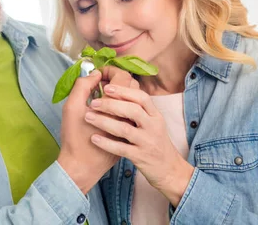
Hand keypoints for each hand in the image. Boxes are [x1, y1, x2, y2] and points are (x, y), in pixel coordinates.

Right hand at [57, 67, 136, 193]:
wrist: (82, 167)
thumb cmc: (74, 137)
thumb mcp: (72, 107)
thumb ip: (82, 85)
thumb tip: (95, 73)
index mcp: (117, 105)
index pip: (122, 77)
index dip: (110, 70)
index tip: (98, 73)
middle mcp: (130, 114)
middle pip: (132, 86)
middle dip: (116, 79)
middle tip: (100, 83)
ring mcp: (134, 125)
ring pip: (134, 100)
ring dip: (121, 93)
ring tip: (103, 96)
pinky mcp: (132, 134)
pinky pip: (133, 113)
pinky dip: (123, 106)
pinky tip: (109, 110)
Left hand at [84, 84, 193, 206]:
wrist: (169, 170)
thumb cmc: (156, 143)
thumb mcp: (154, 124)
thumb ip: (140, 111)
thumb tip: (119, 93)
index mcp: (156, 116)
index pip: (142, 98)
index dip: (124, 91)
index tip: (107, 88)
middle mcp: (153, 127)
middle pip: (132, 110)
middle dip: (110, 104)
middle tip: (93, 103)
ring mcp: (147, 142)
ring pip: (124, 129)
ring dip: (104, 121)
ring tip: (88, 117)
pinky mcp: (140, 157)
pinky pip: (121, 148)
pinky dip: (106, 143)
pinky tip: (94, 138)